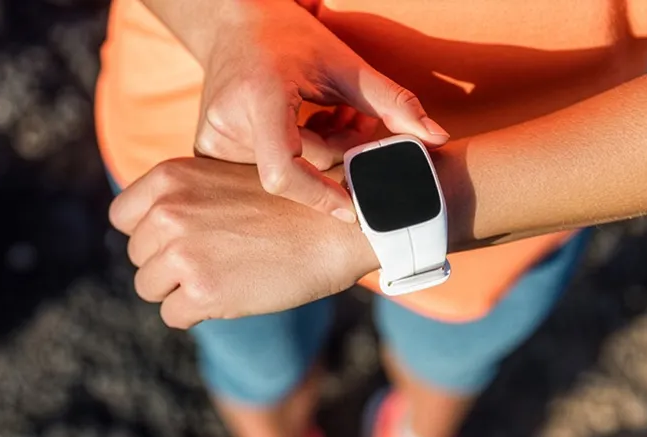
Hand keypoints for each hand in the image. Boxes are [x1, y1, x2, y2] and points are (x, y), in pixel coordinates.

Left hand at [108, 157, 379, 328]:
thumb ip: (180, 200)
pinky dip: (197, 312)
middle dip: (168, 264)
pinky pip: (174, 315)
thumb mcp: (221, 179)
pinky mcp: (203, 292)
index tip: (178, 240)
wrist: (338, 225)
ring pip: (149, 288)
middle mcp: (168, 213)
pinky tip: (232, 294)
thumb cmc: (288, 204)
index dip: (147, 234)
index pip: (121, 217)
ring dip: (180, 289)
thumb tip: (147, 236)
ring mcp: (183, 253)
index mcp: (169, 178)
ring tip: (224, 275)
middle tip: (215, 259)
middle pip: (137, 256)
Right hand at [194, 1, 449, 221]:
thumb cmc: (291, 37)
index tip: (352, 207)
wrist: (233, 20)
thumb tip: (438, 139)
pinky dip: (295, 153)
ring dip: (317, 152)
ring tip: (331, 114)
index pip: (284, 170)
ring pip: (283, 170)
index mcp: (259, 97)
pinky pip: (263, 166)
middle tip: (355, 123)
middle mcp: (228, 122)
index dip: (319, 195)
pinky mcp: (209, 148)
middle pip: (295, 168)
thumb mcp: (345, 62)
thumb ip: (393, 102)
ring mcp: (213, 138)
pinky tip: (306, 122)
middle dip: (335, 155)